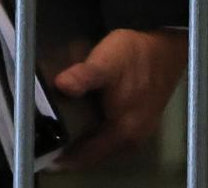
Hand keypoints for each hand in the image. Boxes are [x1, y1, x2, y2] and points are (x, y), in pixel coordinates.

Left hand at [48, 28, 187, 170]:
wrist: (164, 49)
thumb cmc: (134, 57)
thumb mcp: (105, 63)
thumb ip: (83, 77)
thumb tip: (62, 86)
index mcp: (123, 133)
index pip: (87, 156)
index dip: (63, 158)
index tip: (42, 156)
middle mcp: (132, 140)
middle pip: (94, 155)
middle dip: (70, 152)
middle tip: (44, 142)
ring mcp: (137, 132)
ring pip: (102, 147)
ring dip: (81, 145)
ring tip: (56, 134)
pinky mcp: (137, 122)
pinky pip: (109, 137)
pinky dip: (92, 136)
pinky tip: (79, 124)